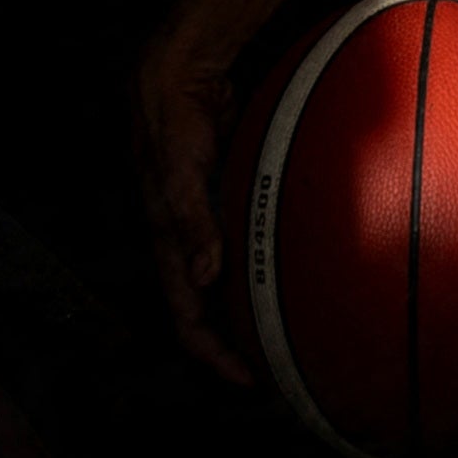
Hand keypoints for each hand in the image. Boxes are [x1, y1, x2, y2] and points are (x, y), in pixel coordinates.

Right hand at [130, 30, 261, 388]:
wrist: (175, 77)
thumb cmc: (171, 123)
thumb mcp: (179, 173)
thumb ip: (191, 223)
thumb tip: (205, 276)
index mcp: (168, 245)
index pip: (187, 318)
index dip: (214, 354)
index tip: (247, 380)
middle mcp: (185, 242)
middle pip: (208, 310)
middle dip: (235, 343)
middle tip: (275, 367)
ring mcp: (203, 223)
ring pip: (225, 282)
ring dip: (248, 308)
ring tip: (285, 328)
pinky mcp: (221, 201)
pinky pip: (241, 246)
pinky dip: (259, 266)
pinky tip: (290, 266)